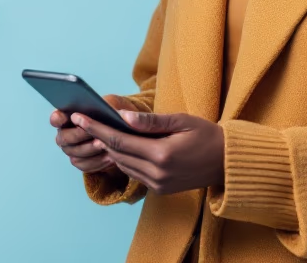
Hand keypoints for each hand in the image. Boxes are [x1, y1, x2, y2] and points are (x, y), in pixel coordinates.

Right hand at [50, 94, 138, 173]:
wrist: (116, 133)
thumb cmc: (109, 117)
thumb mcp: (110, 109)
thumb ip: (109, 109)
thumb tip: (119, 115)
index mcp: (65, 117)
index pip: (56, 118)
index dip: (59, 118)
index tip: (72, 116)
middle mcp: (64, 134)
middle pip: (64, 138)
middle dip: (80, 135)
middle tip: (94, 133)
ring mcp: (70, 149)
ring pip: (74, 154)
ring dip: (90, 149)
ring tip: (104, 145)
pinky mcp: (80, 162)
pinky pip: (84, 165)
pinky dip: (97, 162)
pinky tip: (109, 158)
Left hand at [71, 109, 224, 195]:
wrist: (227, 162)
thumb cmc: (206, 135)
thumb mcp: (181, 121)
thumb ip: (150, 121)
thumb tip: (122, 116)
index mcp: (161, 155)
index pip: (119, 140)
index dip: (96, 128)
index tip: (79, 117)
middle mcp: (157, 173)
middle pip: (116, 153)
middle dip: (97, 136)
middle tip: (81, 120)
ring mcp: (158, 184)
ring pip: (122, 165)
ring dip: (108, 149)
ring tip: (94, 130)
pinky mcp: (160, 189)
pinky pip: (133, 173)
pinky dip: (122, 159)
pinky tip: (116, 146)